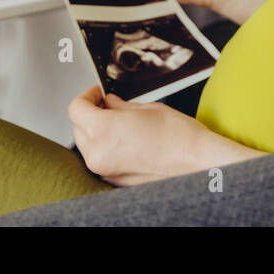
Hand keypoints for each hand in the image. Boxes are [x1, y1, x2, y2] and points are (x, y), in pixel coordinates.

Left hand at [67, 85, 257, 185]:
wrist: (197, 162)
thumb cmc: (179, 136)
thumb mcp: (148, 109)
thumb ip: (121, 106)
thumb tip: (109, 103)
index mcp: (103, 129)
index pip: (76, 109)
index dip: (86, 96)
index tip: (96, 93)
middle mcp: (98, 152)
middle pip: (78, 128)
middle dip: (91, 114)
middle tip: (108, 105)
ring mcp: (105, 169)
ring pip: (87, 146)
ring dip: (97, 133)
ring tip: (120, 124)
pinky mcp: (114, 180)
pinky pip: (100, 160)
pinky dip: (106, 149)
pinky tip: (126, 141)